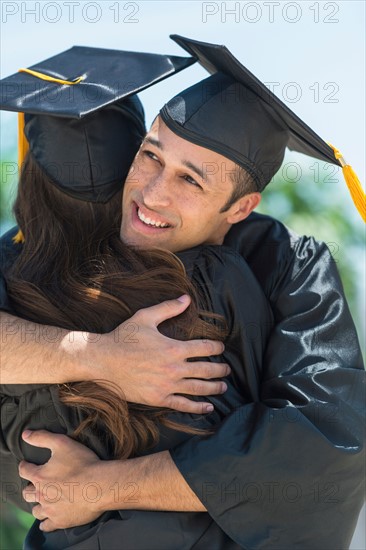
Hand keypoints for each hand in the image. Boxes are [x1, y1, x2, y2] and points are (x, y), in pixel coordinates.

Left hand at [20, 430, 108, 531]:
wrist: (100, 485)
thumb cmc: (83, 463)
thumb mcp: (62, 443)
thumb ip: (42, 437)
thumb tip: (25, 434)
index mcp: (40, 476)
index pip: (24, 470)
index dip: (25, 466)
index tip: (27, 464)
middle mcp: (41, 494)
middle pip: (27, 493)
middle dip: (30, 486)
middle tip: (36, 483)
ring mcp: (50, 509)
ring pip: (36, 510)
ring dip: (37, 504)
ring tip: (43, 500)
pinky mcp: (60, 521)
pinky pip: (46, 525)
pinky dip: (45, 522)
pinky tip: (48, 518)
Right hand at [65, 295, 229, 413]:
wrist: (103, 360)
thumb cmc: (124, 337)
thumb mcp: (146, 317)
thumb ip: (168, 308)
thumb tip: (187, 298)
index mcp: (174, 348)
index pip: (204, 348)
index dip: (216, 348)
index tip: (221, 348)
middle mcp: (174, 368)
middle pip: (206, 370)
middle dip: (220, 369)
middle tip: (227, 369)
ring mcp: (167, 385)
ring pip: (198, 389)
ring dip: (214, 388)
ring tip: (223, 387)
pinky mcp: (158, 398)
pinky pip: (183, 405)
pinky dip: (198, 407)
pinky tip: (209, 407)